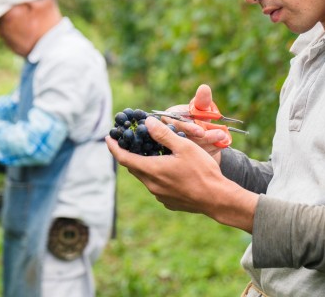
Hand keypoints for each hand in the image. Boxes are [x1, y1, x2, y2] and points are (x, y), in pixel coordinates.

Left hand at [106, 116, 256, 231]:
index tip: (108, 137)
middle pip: (134, 167)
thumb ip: (164, 135)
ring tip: (151, 153)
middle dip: (129, 154)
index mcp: (152, 170)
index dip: (113, 147)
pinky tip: (168, 168)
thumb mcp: (184, 147)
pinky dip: (156, 175)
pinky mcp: (168, 202)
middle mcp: (151, 185)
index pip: (124, 158)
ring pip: (145, 177)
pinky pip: (156, 186)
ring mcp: (159, 195)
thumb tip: (148, 123)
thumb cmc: (202, 171)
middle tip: (130, 141)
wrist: (217, 199)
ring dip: (145, 165)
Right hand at [162, 84, 229, 161]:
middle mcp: (170, 134)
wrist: (203, 132)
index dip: (189, 128)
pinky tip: (221, 144)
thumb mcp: (202, 108)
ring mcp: (178, 148)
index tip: (201, 131)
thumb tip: (204, 88)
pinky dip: (212, 150)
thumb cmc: (199, 116)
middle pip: (186, 140)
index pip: (177, 125)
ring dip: (211, 143)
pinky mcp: (188, 157)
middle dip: (204, 138)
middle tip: (220, 134)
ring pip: (194, 149)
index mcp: (169, 120)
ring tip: (223, 137)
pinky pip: (200, 155)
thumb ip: (202, 100)